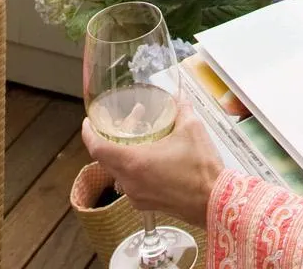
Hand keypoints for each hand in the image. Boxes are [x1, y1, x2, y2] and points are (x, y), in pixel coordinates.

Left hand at [82, 97, 224, 227]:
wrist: (215, 202)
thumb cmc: (201, 168)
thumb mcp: (192, 129)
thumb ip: (181, 109)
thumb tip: (178, 98)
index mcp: (134, 162)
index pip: (98, 148)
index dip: (89, 134)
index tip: (88, 123)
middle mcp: (130, 182)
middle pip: (107, 159)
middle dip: (111, 139)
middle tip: (126, 125)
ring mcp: (137, 197)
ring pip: (119, 172)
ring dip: (124, 155)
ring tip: (143, 139)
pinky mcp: (147, 205)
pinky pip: (131, 184)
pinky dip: (134, 169)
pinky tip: (152, 158)